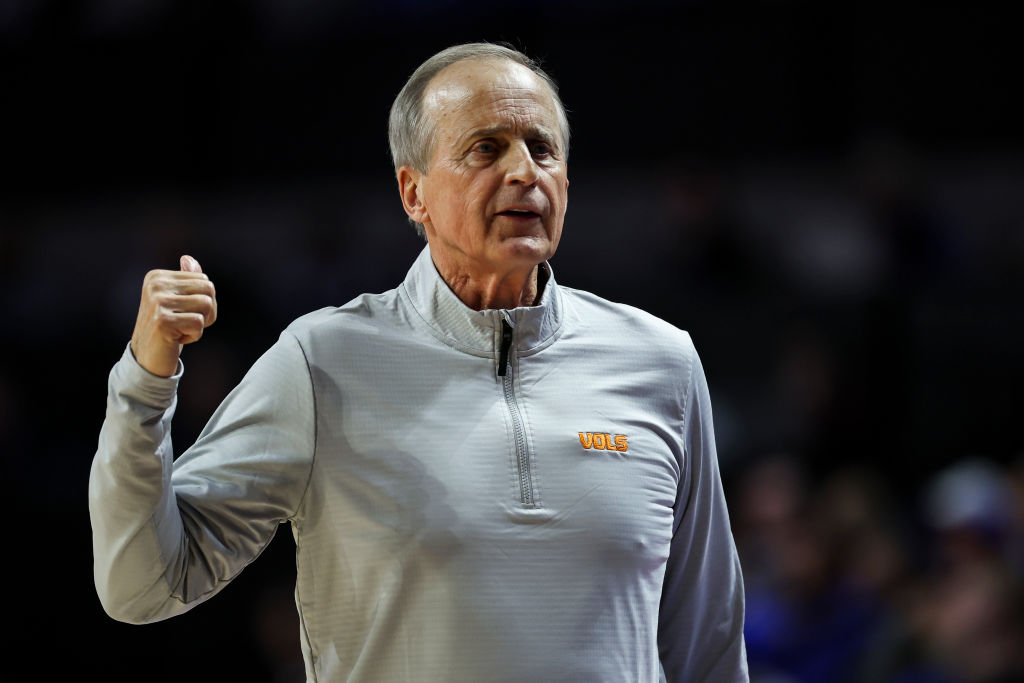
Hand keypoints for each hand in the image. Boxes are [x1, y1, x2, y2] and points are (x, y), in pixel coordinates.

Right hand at [129, 255, 217, 376]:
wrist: (147, 359)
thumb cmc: (167, 329)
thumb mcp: (177, 302)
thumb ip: (186, 280)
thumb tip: (189, 259)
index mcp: (157, 276)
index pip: (204, 279)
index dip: (203, 301)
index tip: (183, 313)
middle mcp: (155, 285)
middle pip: (209, 289)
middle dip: (206, 311)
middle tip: (185, 323)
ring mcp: (157, 302)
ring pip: (207, 305)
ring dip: (200, 324)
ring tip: (180, 330)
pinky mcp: (163, 320)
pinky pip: (199, 323)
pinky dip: (194, 336)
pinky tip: (176, 339)